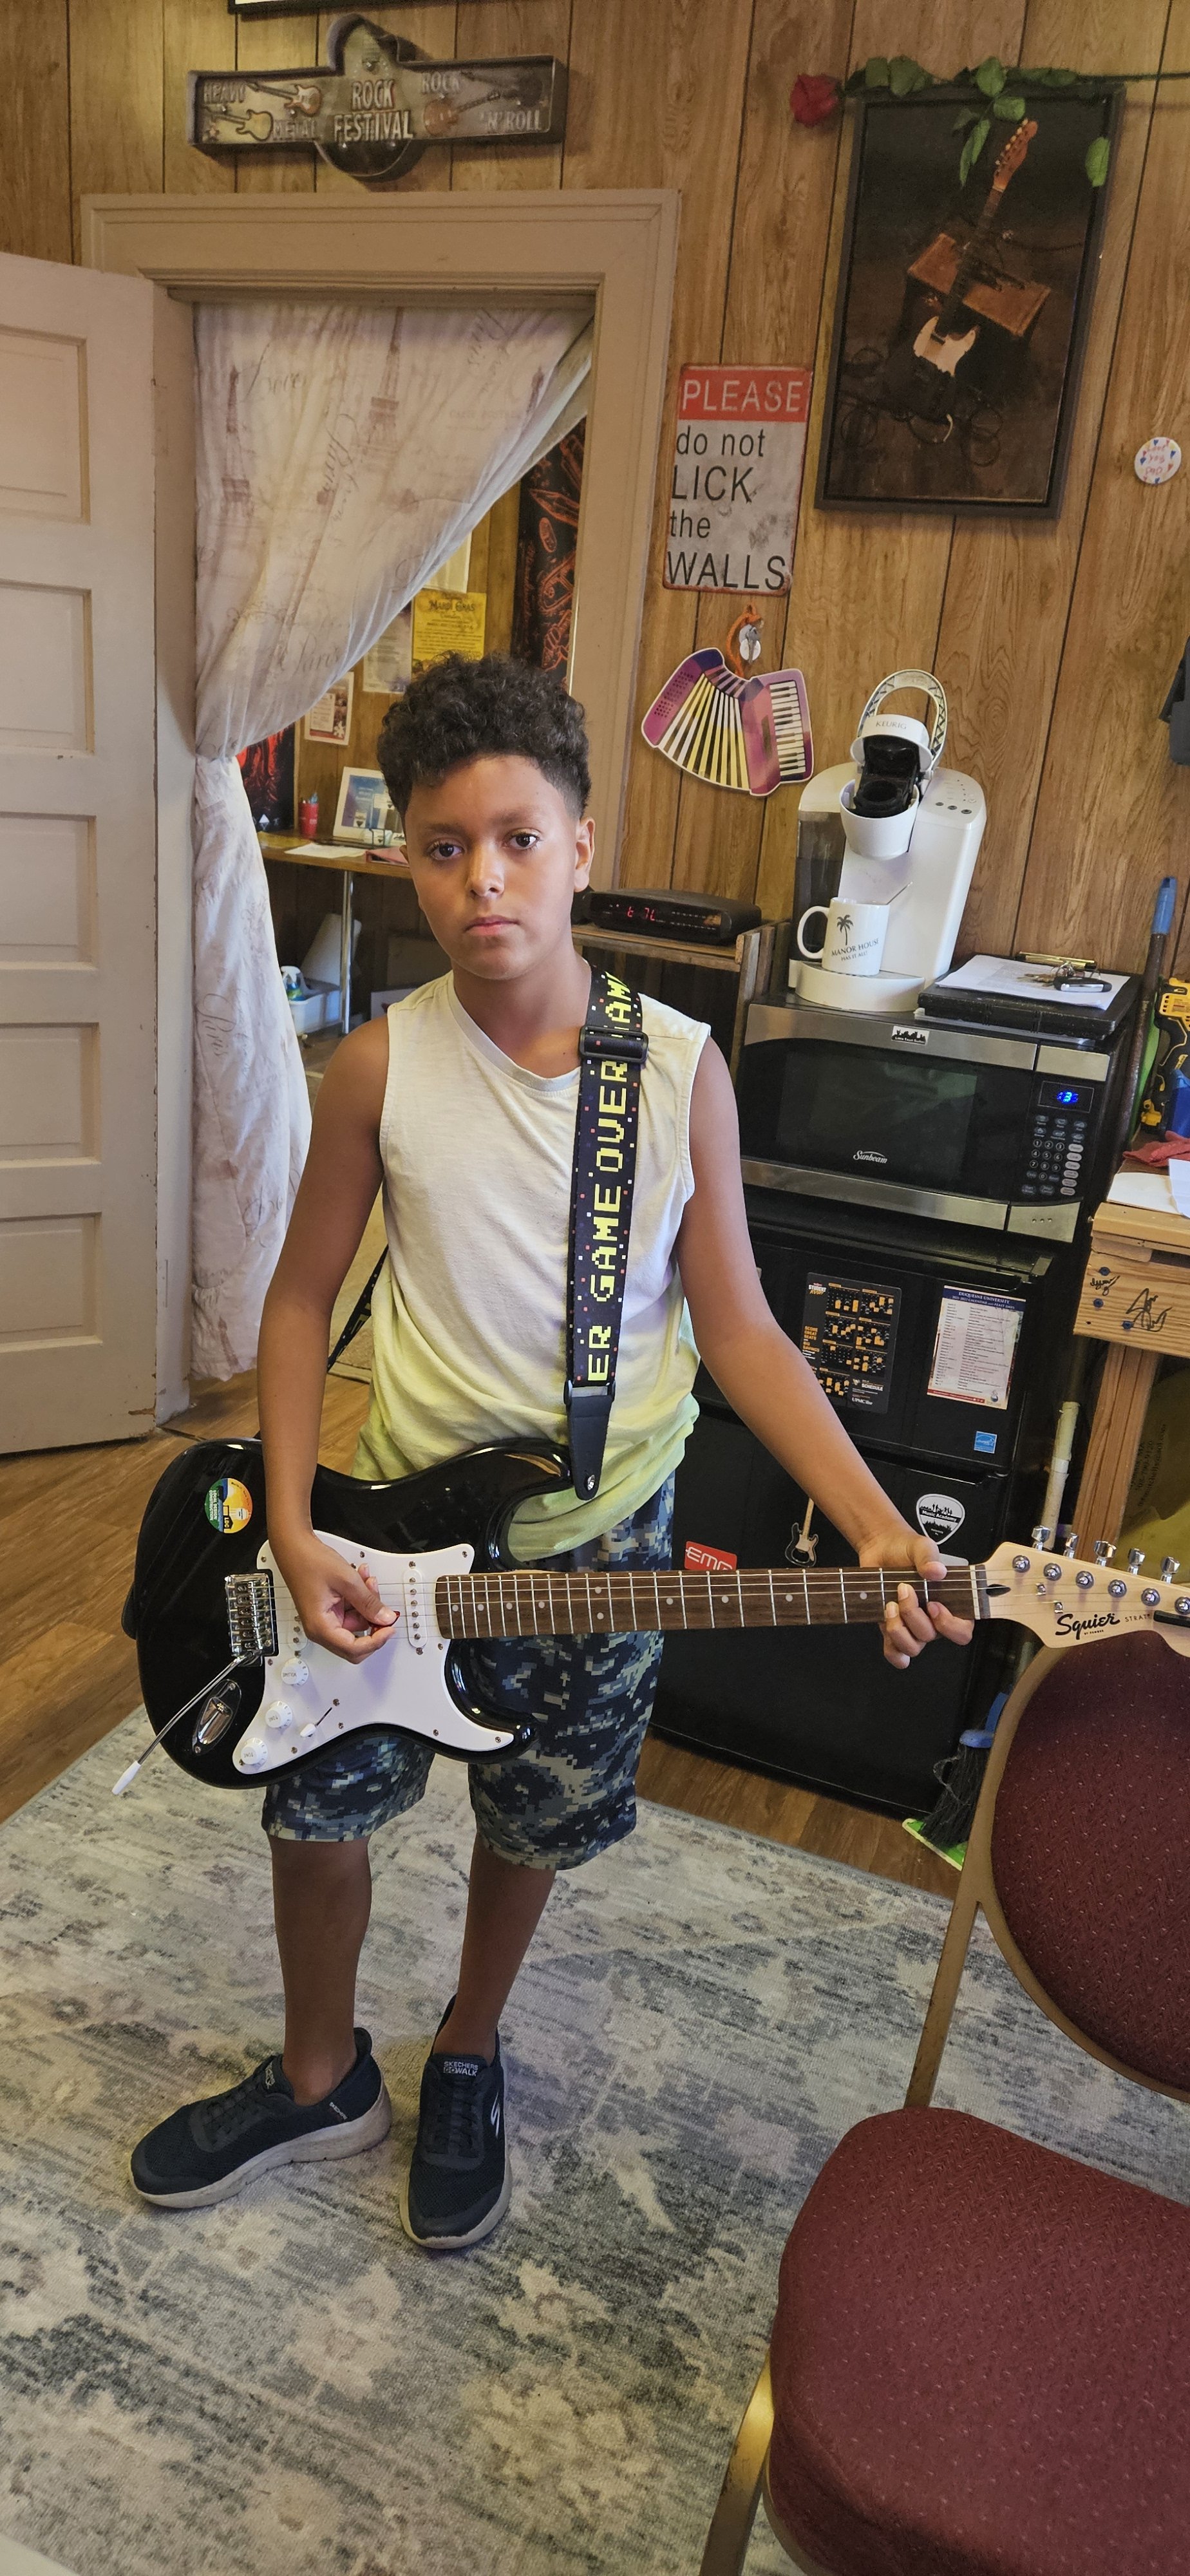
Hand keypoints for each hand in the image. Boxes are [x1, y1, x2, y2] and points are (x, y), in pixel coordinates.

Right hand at [269, 1528, 398, 1664]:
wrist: (295, 1547)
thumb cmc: (309, 1561)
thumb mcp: (347, 1580)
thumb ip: (368, 1602)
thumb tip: (385, 1618)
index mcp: (320, 1627)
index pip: (353, 1649)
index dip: (376, 1641)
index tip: (389, 1628)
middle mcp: (321, 1628)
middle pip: (356, 1643)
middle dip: (373, 1623)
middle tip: (384, 1611)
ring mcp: (325, 1619)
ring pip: (356, 1623)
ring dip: (367, 1604)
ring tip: (368, 1581)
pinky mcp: (329, 1610)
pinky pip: (351, 1611)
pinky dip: (359, 1598)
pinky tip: (361, 1581)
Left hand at [857, 1527, 974, 1668]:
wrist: (881, 1548)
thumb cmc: (907, 1549)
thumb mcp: (921, 1546)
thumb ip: (929, 1556)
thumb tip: (937, 1571)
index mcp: (950, 1604)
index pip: (962, 1631)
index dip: (949, 1625)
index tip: (934, 1604)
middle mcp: (933, 1620)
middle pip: (930, 1636)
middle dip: (914, 1615)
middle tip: (904, 1590)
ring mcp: (912, 1627)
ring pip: (912, 1648)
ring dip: (898, 1629)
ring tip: (890, 1604)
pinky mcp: (892, 1629)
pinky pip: (895, 1653)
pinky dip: (891, 1646)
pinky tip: (886, 1624)